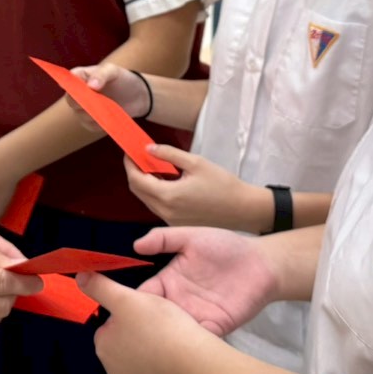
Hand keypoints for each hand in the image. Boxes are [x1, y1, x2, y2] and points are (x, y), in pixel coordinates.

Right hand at [69, 63, 149, 127]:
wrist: (136, 96)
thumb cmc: (122, 79)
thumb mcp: (114, 71)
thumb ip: (101, 74)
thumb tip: (91, 85)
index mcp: (80, 76)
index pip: (69, 79)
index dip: (70, 84)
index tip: (81, 89)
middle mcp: (78, 93)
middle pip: (71, 100)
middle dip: (83, 102)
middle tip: (97, 102)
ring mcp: (83, 108)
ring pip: (80, 115)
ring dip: (94, 114)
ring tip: (108, 109)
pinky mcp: (90, 122)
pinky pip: (90, 125)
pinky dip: (100, 123)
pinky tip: (110, 117)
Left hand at [78, 272, 218, 373]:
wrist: (194, 365)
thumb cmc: (159, 327)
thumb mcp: (127, 298)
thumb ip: (101, 287)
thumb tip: (80, 276)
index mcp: (104, 347)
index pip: (111, 325)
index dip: (130, 315)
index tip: (147, 312)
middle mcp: (114, 372)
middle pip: (126, 345)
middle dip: (140, 335)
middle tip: (161, 325)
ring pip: (143, 362)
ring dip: (153, 352)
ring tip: (172, 340)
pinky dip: (166, 369)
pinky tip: (179, 359)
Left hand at [125, 148, 267, 230]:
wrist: (243, 209)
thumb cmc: (222, 184)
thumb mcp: (196, 163)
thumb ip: (169, 154)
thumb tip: (147, 149)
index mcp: (168, 196)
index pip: (136, 180)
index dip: (130, 164)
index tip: (130, 151)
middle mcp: (165, 211)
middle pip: (137, 191)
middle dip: (134, 173)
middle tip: (139, 157)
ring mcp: (170, 220)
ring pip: (146, 200)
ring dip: (144, 183)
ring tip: (152, 167)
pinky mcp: (176, 224)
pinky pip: (157, 207)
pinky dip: (155, 193)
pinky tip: (165, 182)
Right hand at [133, 227, 277, 335]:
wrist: (261, 262)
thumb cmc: (225, 247)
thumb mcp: (192, 237)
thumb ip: (164, 239)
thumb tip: (135, 245)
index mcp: (168, 282)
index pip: (142, 296)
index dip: (128, 304)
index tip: (113, 313)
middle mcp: (178, 303)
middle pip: (153, 320)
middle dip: (140, 329)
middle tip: (125, 338)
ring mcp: (195, 317)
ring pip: (172, 334)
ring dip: (162, 341)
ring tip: (149, 347)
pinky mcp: (214, 328)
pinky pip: (197, 340)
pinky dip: (188, 346)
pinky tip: (179, 347)